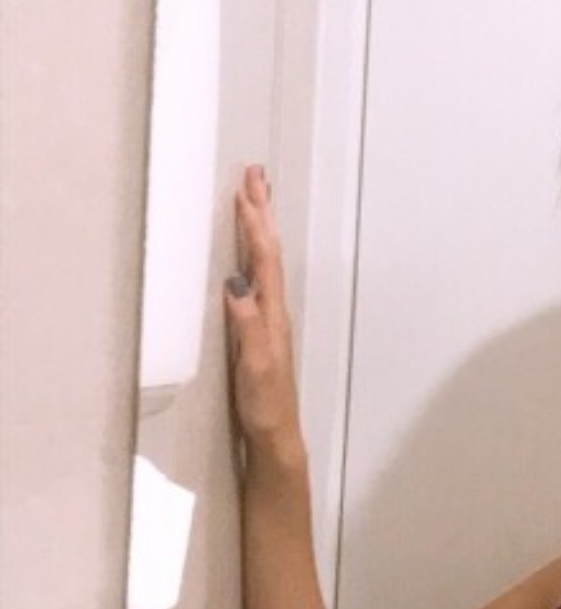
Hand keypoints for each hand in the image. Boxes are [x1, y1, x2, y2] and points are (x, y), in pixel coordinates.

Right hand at [223, 165, 302, 452]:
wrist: (276, 434)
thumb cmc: (264, 405)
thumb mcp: (254, 367)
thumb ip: (247, 327)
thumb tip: (236, 284)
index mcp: (272, 315)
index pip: (264, 260)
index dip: (255, 226)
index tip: (245, 191)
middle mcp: (274, 311)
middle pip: (269, 252)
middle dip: (262, 212)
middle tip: (256, 174)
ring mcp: (268, 319)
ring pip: (265, 261)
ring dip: (260, 228)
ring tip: (254, 198)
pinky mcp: (259, 329)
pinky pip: (258, 278)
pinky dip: (254, 254)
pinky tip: (247, 252)